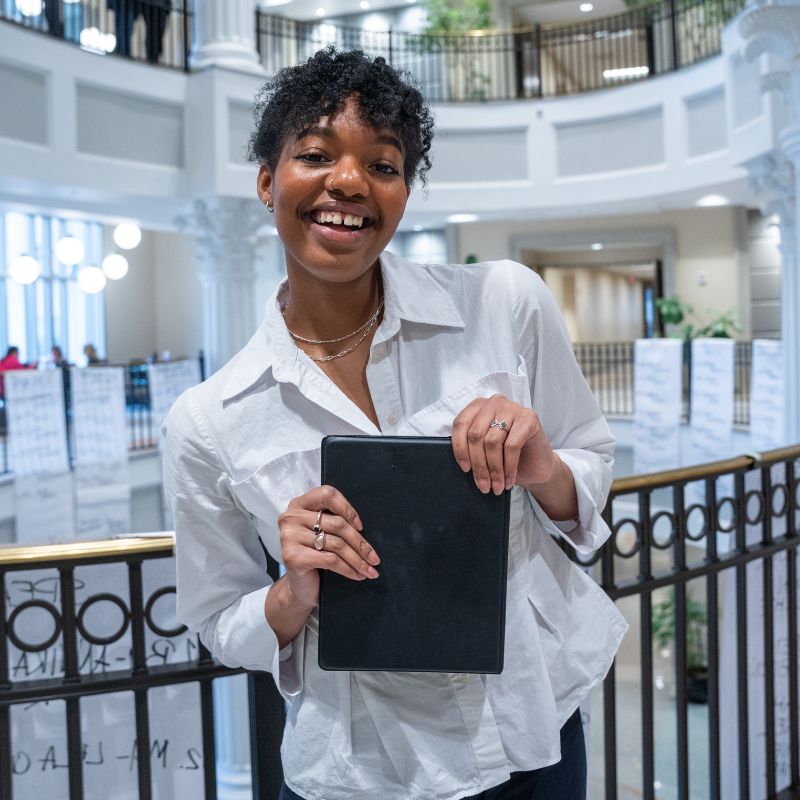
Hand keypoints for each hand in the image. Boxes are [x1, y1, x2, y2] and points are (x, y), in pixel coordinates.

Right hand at [278, 485, 380, 609]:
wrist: (300, 588)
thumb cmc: (315, 557)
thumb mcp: (324, 533)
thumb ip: (335, 522)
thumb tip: (364, 527)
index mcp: (299, 504)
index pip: (327, 495)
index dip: (347, 508)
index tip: (361, 526)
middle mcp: (291, 517)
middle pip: (337, 524)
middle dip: (360, 543)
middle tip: (375, 558)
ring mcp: (289, 536)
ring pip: (337, 544)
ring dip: (358, 560)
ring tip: (370, 570)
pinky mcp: (293, 556)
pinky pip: (331, 560)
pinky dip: (348, 569)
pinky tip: (358, 575)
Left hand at [451, 394, 559, 495]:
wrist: (538, 465)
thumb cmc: (507, 457)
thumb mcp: (483, 450)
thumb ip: (471, 448)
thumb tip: (461, 463)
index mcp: (478, 406)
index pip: (460, 424)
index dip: (460, 448)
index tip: (465, 469)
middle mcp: (494, 402)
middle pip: (476, 435)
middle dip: (478, 464)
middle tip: (483, 485)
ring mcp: (512, 408)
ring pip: (492, 442)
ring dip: (493, 469)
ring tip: (495, 486)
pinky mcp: (529, 418)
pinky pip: (512, 446)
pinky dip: (508, 467)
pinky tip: (508, 480)